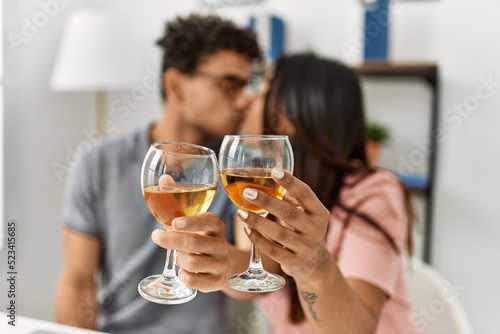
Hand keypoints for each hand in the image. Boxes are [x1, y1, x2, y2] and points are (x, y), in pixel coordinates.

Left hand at [151, 212, 228, 292]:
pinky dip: (182, 275)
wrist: (218, 264)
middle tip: (157, 236)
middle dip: (171, 240)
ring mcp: (221, 264)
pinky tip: (185, 270)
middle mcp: (222, 246)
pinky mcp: (217, 281)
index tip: (174, 223)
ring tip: (179, 257)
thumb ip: (181, 226)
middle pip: (194, 243)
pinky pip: (192, 280)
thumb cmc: (201, 243)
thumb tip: (159, 231)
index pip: (209, 221)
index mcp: (217, 228)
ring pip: (191, 263)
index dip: (192, 222)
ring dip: (179, 259)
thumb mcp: (197, 230)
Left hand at [237, 168, 331, 284]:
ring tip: (241, 212)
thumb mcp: (306, 214)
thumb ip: (292, 198)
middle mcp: (316, 230)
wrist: (315, 264)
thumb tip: (268, 177)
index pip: (306, 194)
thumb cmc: (305, 229)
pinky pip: (273, 250)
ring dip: (258, 222)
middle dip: (267, 202)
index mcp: (320, 213)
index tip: (274, 171)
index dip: (291, 182)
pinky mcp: (294, 263)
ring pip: (279, 234)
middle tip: (248, 192)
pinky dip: (258, 239)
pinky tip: (247, 229)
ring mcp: (306, 248)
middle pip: (289, 214)